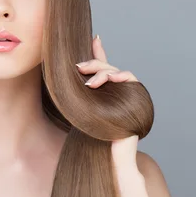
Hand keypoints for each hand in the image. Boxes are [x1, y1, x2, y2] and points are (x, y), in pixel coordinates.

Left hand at [76, 35, 141, 176]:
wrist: (113, 159)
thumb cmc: (94, 140)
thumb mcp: (78, 112)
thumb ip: (74, 96)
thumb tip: (59, 79)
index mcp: (105, 93)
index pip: (102, 67)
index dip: (99, 51)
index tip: (93, 36)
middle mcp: (117, 91)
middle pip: (107, 67)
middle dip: (94, 63)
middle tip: (78, 68)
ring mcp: (127, 94)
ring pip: (117, 71)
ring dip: (103, 72)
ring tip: (89, 83)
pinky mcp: (136, 98)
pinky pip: (131, 79)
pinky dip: (120, 76)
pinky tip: (111, 78)